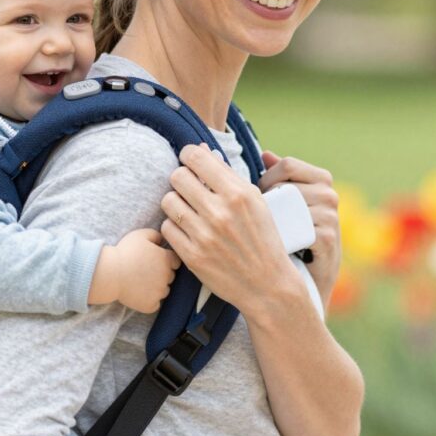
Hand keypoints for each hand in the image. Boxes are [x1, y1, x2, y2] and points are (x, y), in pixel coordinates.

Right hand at [90, 228, 180, 313]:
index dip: (166, 261)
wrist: (109, 273)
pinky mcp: (151, 305)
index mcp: (166, 259)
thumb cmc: (124, 252)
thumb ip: (156, 235)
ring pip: (164, 291)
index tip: (154, 261)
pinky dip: (149, 301)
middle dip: (162, 274)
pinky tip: (138, 294)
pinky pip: (155, 304)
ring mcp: (159, 292)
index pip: (176, 261)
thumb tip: (163, 240)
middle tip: (145, 272)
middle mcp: (167, 276)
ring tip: (140, 283)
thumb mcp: (141, 235)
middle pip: (170, 276)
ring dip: (156, 288)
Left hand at [159, 144, 297, 312]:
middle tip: (190, 188)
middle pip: (177, 177)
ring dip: (176, 203)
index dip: (189, 155)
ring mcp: (204, 235)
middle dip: (182, 179)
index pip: (196, 157)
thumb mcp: (255, 202)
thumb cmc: (263, 239)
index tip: (191, 161)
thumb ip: (227, 175)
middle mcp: (220, 212)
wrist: (268, 285)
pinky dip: (175, 226)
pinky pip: (166, 227)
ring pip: (168, 201)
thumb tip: (201, 149)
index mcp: (238, 193)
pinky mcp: (191, 256)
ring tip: (189, 210)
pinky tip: (189, 230)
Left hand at [257, 150, 341, 304]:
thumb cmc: (291, 240)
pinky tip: (280, 247)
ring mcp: (331, 217)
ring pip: (289, 207)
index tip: (258, 196)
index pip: (289, 164)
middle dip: (268, 201)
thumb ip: (278, 179)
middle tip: (261, 221)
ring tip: (270, 236)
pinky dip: (283, 239)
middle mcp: (330, 196)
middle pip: (287, 185)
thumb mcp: (286, 206)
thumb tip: (266, 154)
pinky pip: (297, 229)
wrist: (306, 285)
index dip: (266, 178)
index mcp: (321, 180)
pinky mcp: (328, 239)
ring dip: (274, 222)